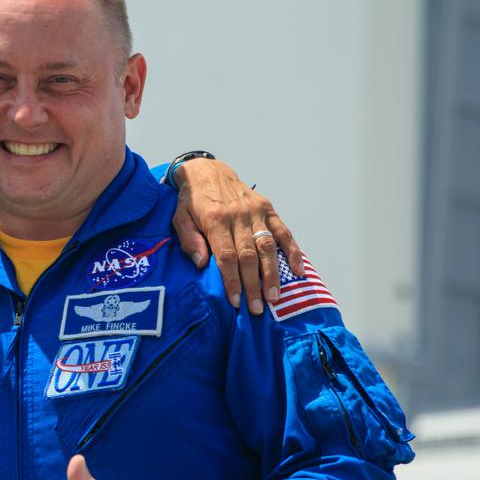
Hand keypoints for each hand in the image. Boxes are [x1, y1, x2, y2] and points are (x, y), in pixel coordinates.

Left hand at [170, 157, 304, 313]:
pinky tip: (299, 270)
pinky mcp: (267, 208)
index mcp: (215, 219)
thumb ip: (189, 240)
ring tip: (275, 297)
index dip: (232, 280)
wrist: (207, 170)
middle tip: (258, 308)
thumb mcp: (180, 218)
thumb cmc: (191, 200)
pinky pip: (283, 231)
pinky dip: (293, 251)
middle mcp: (238, 216)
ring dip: (273, 273)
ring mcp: (255, 212)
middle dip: (253, 284)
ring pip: (268, 246)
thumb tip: (201, 263)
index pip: (226, 255)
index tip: (236, 301)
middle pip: (249, 255)